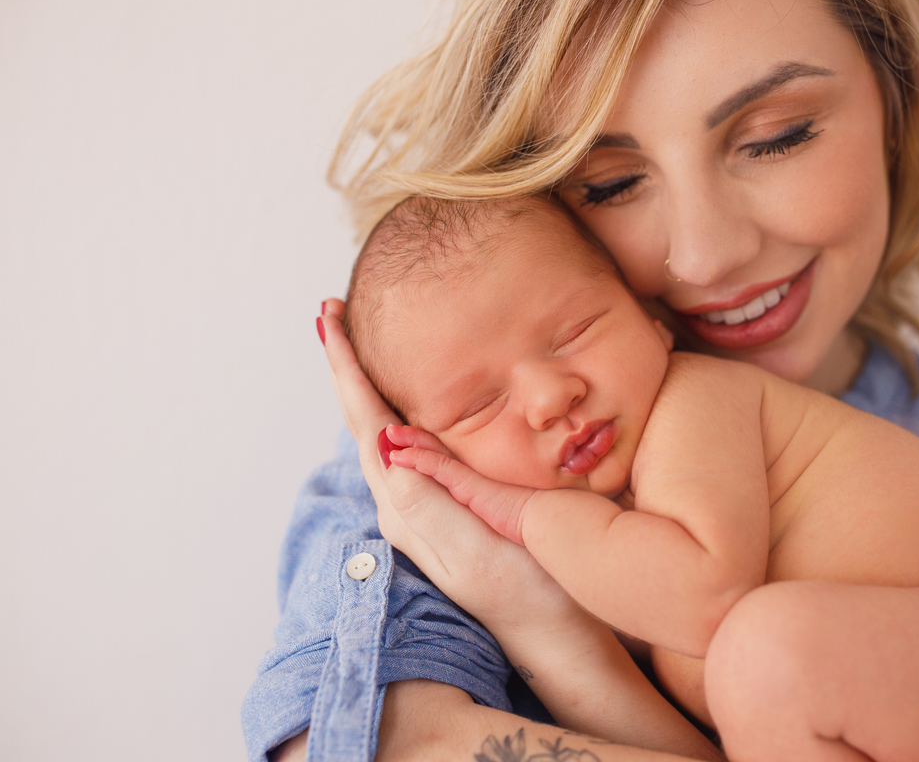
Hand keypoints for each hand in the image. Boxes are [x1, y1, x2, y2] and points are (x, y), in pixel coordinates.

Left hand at [318, 300, 573, 626]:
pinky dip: (391, 412)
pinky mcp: (442, 513)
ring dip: (364, 388)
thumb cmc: (528, 591)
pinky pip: (404, 449)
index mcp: (407, 506)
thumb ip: (431, 499)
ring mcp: (420, 511)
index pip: (366, 423)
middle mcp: (403, 506)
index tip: (327, 322)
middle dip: (346, 369)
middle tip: (328, 317)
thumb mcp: (477, 548)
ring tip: (352, 349)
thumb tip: (386, 446)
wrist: (554, 637)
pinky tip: (399, 406)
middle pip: (363, 422)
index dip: (347, 370)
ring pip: (380, 434)